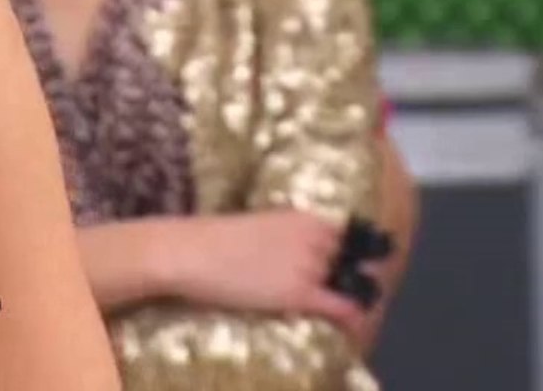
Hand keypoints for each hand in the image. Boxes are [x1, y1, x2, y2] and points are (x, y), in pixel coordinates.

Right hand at [177, 211, 368, 336]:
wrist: (189, 252)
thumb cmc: (213, 239)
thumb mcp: (261, 227)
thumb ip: (287, 237)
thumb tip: (298, 257)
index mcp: (303, 217)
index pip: (348, 236)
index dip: (353, 254)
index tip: (353, 266)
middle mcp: (314, 237)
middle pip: (351, 261)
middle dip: (353, 276)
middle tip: (345, 291)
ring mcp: (309, 265)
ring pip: (349, 285)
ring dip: (352, 297)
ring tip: (344, 309)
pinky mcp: (300, 292)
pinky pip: (341, 307)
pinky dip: (352, 316)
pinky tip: (353, 325)